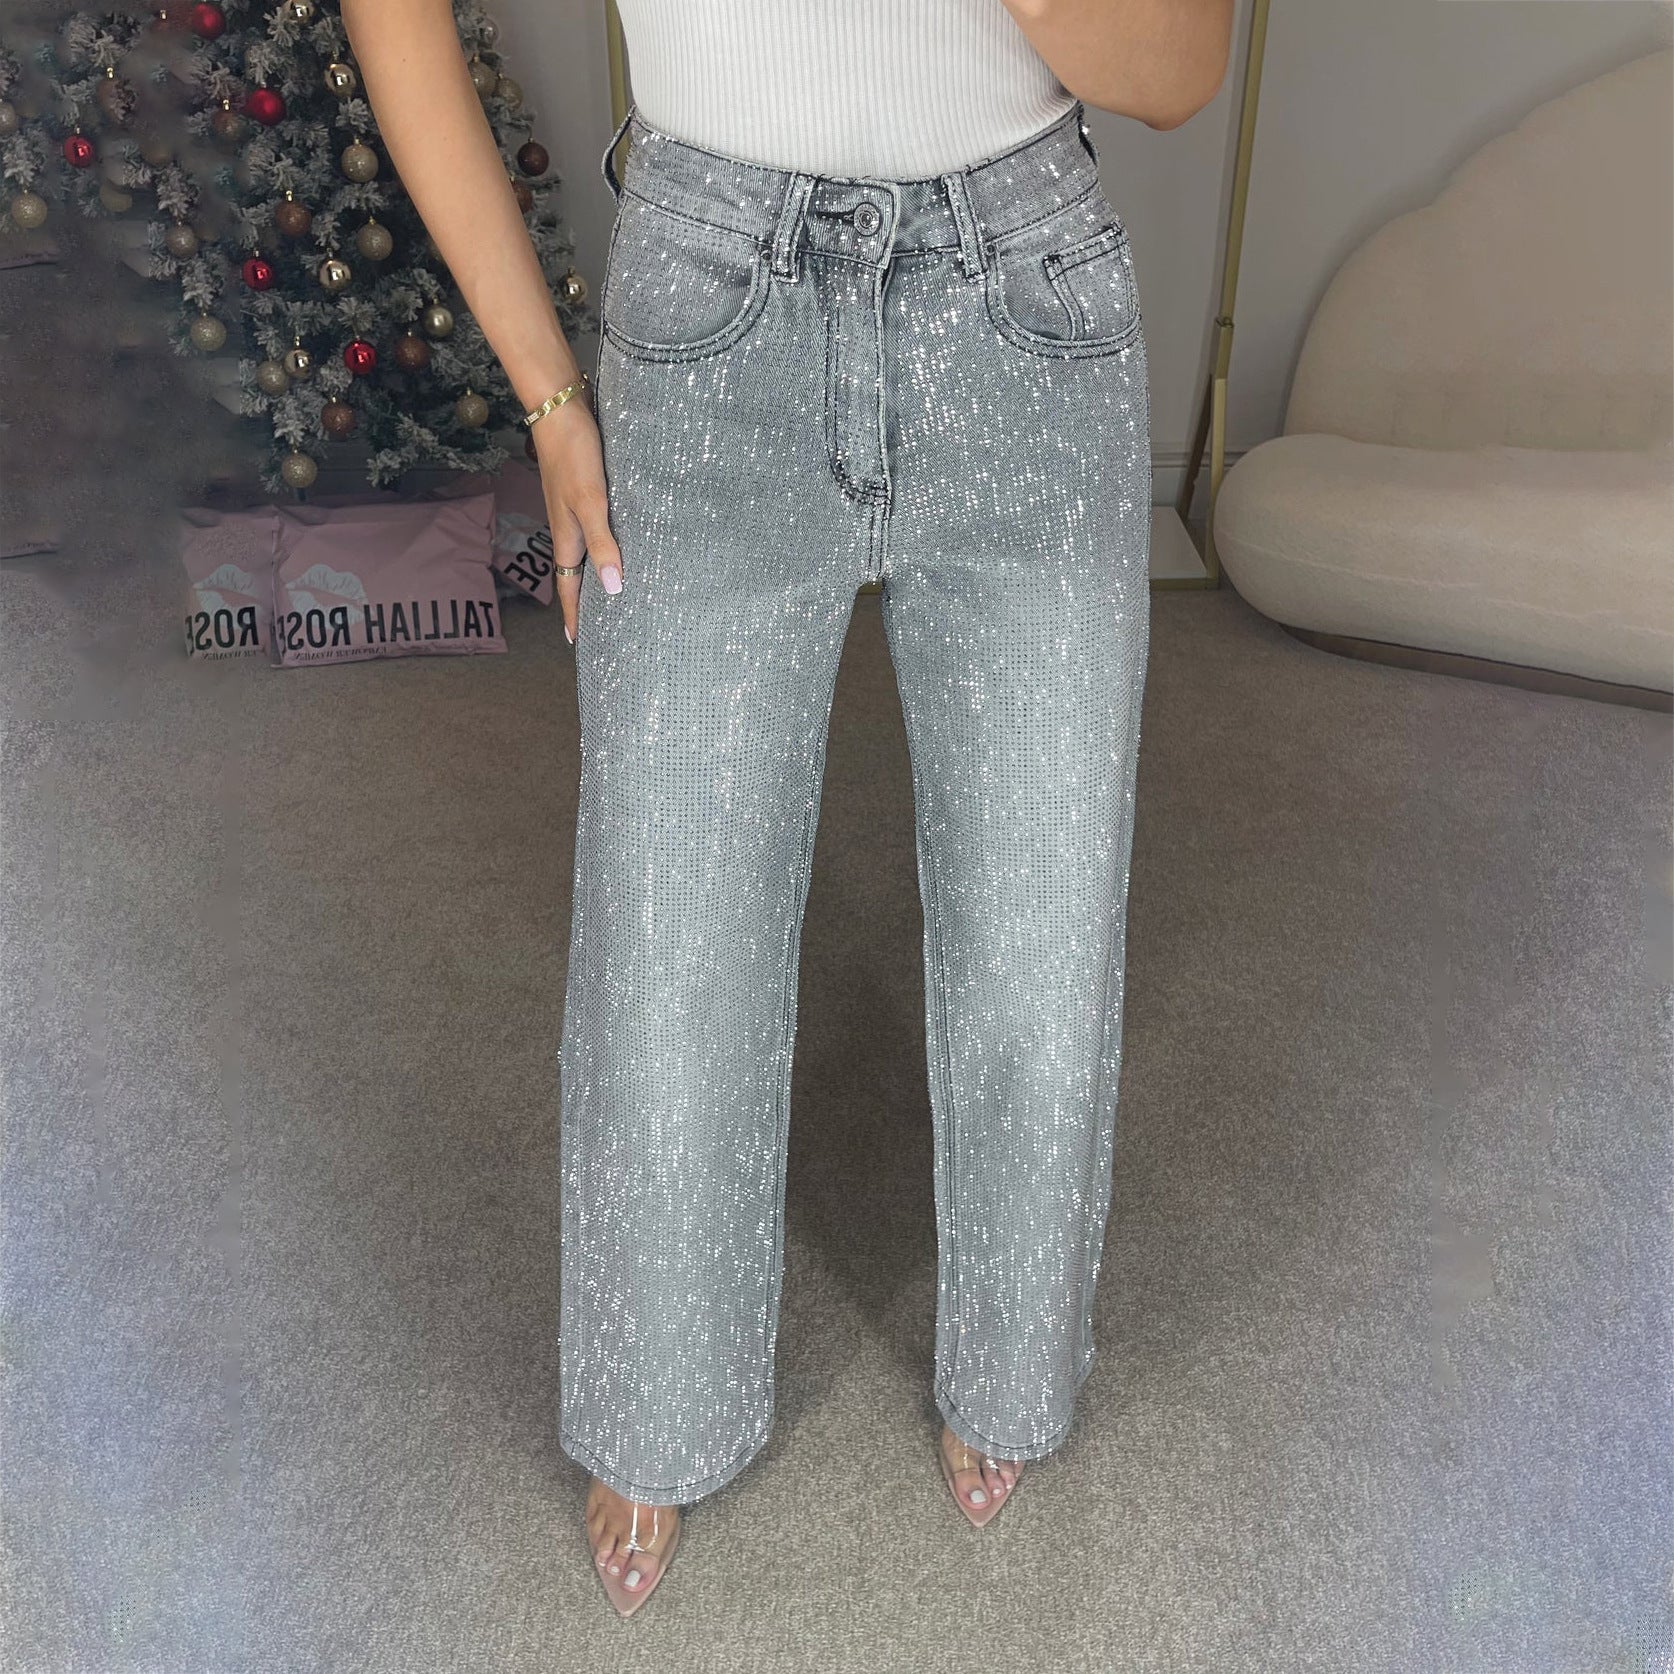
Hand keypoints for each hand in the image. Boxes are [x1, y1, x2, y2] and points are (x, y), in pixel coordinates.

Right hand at [529, 387, 623, 645]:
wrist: (560, 407)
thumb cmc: (574, 454)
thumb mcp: (591, 502)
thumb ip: (603, 544)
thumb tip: (614, 589)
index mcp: (568, 535)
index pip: (570, 585)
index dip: (574, 614)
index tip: (577, 642)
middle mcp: (569, 527)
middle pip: (577, 573)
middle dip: (585, 601)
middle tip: (598, 627)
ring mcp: (575, 508)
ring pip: (586, 551)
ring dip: (595, 573)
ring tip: (611, 593)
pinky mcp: (585, 490)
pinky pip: (595, 529)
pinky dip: (604, 545)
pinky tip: (620, 542)